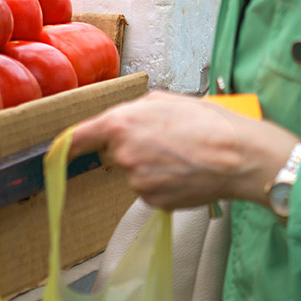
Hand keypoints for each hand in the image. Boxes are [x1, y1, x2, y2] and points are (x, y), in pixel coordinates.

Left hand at [69, 91, 299, 209]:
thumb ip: (134, 110)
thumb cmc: (208, 123)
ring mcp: (137, 181)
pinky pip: (150, 190)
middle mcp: (123, 154)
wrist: (239, 156)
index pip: (80, 136)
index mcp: (121, 124)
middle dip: (134, 148)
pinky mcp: (152, 200)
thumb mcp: (165, 100)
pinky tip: (185, 173)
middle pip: (115, 154)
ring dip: (151, 167)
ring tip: (182, 156)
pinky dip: (164, 184)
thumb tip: (123, 119)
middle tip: (166, 141)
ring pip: (135, 173)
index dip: (69, 143)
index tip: (61, 149)